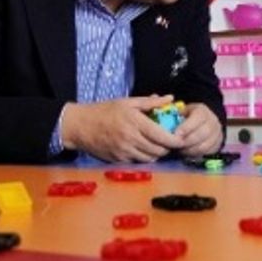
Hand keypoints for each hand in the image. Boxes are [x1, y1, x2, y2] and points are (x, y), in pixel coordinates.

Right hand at [61, 95, 182, 162]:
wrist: (80, 125)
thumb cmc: (104, 110)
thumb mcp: (127, 102)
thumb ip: (150, 102)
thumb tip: (170, 98)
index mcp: (135, 122)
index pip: (161, 136)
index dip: (175, 140)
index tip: (182, 139)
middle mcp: (131, 139)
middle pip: (159, 150)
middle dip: (168, 147)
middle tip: (171, 141)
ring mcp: (124, 151)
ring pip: (150, 158)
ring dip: (158, 154)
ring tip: (159, 145)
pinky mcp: (119, 160)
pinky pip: (138, 162)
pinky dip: (145, 157)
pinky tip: (145, 149)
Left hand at [174, 103, 223, 156]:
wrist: (203, 122)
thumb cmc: (187, 117)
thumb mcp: (181, 112)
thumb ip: (175, 116)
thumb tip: (166, 123)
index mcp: (203, 111)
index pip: (198, 117)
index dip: (187, 127)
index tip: (176, 134)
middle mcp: (213, 121)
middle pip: (203, 133)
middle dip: (188, 141)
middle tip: (177, 144)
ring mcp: (217, 134)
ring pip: (205, 145)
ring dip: (190, 150)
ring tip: (180, 149)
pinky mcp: (217, 144)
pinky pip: (207, 152)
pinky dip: (196, 154)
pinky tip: (187, 153)